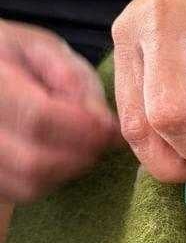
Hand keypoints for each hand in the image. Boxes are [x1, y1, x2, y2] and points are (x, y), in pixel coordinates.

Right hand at [0, 20, 120, 202]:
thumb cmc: (19, 57)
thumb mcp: (47, 50)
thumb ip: (74, 80)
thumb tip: (104, 124)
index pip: (37, 118)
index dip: (82, 130)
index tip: (109, 128)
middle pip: (33, 161)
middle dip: (81, 155)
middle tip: (104, 140)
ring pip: (30, 183)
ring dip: (71, 169)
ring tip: (86, 145)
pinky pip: (23, 192)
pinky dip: (54, 180)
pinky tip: (63, 156)